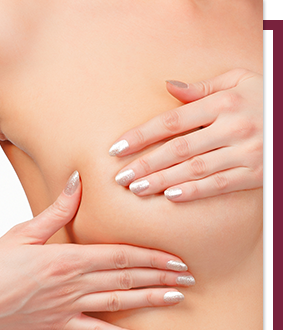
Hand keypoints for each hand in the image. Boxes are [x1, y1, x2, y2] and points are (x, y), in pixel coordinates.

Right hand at [0, 171, 193, 329]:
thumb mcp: (22, 232)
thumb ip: (55, 209)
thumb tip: (77, 180)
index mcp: (65, 257)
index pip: (118, 255)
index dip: (150, 257)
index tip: (175, 258)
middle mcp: (72, 284)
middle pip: (125, 277)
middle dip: (159, 277)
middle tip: (189, 277)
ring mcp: (66, 306)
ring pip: (118, 301)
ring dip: (149, 300)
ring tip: (177, 298)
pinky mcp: (57, 323)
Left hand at [109, 69, 262, 201]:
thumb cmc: (264, 97)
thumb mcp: (239, 82)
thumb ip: (202, 88)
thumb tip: (168, 87)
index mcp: (222, 103)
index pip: (171, 121)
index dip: (141, 136)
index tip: (116, 149)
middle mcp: (232, 127)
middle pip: (178, 148)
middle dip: (146, 164)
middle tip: (120, 177)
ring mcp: (246, 151)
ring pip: (195, 169)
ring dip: (162, 181)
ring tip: (137, 189)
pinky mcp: (256, 172)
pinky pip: (220, 185)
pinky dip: (194, 192)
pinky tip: (171, 197)